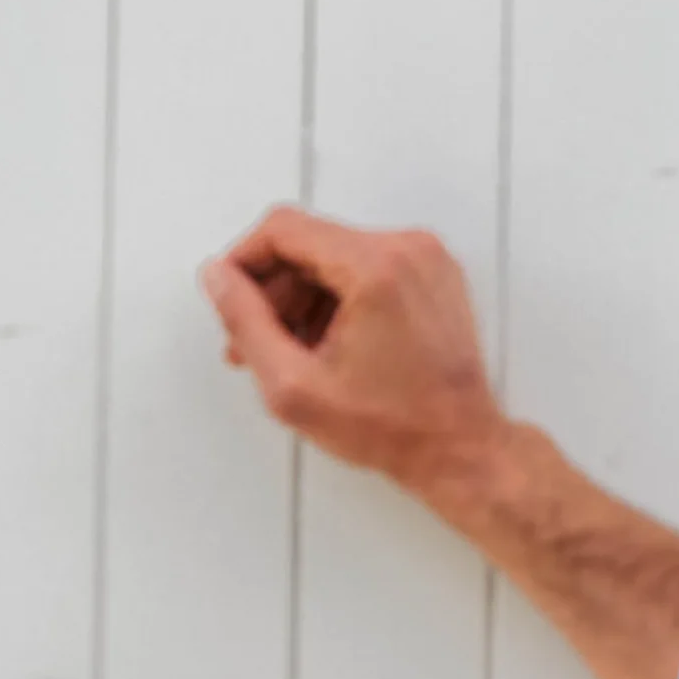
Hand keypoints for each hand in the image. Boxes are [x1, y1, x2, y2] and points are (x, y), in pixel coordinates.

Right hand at [200, 205, 505, 492]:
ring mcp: (428, 260)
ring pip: (336, 257)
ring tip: (286, 353)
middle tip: (250, 342)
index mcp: (377, 267)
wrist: (461, 450)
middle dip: (273, 290)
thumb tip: (217, 276)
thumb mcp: (293, 385)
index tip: (227, 299)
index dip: (243, 261)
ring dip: (302, 298)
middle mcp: (408, 249)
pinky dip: (338, 299)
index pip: (284, 229)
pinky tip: (324, 346)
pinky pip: (368, 269)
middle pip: (311, 243)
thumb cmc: (390, 428)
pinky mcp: (435, 277)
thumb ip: (245, 321)